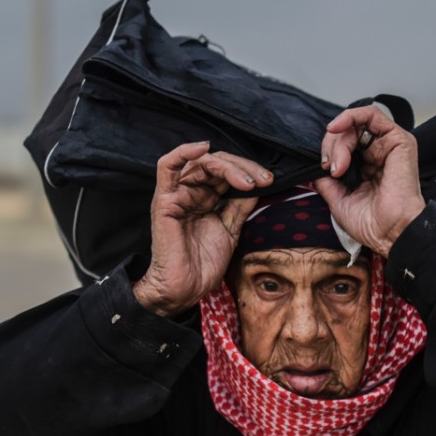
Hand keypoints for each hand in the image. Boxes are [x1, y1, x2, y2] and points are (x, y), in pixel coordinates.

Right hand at [133, 142, 272, 316]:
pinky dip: (183, 152)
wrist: (185, 288)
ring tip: (247, 181)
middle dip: (243, 167)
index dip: (249, 171)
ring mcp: (177, 194)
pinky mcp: (165, 199)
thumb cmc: (204, 264)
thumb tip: (259, 184)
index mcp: (206, 197)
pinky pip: (166, 166)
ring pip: (200, 162)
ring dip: (228, 166)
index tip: (270, 180)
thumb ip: (241, 205)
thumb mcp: (231, 229)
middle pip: (217, 164)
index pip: (227, 171)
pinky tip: (203, 148)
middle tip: (263, 179)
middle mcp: (191, 192)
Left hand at [312, 105, 425, 257]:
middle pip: (349, 132)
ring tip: (336, 162)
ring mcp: (389, 146)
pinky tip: (337, 130)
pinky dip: (351, 117)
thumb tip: (312, 170)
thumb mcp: (338, 200)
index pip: (345, 144)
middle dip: (331, 145)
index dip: (329, 150)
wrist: (390, 233)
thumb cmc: (372, 224)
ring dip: (339, 138)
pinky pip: (372, 114)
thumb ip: (326, 182)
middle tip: (328, 166)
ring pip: (357, 123)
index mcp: (368, 167)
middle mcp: (380, 154)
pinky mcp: (399, 140)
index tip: (323, 168)